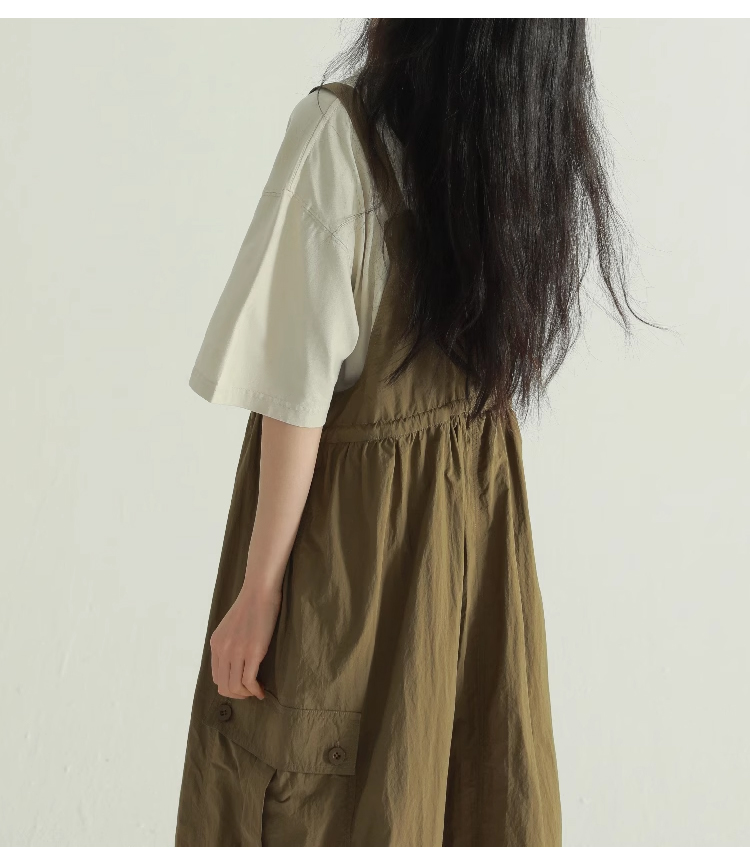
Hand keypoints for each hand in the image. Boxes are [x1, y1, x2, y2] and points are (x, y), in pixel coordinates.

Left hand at [209, 581, 281, 699]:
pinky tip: (262, 691)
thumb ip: (229, 643)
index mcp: (216, 644)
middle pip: (223, 686)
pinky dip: (256, 690)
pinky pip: (249, 682)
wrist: (260, 591)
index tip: (243, 685)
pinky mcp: (253, 652)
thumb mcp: (231, 626)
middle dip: (238, 694)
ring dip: (247, 694)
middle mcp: (222, 650)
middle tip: (251, 692)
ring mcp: (236, 652)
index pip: (216, 677)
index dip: (230, 686)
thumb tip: (236, 661)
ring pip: (235, 687)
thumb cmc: (251, 605)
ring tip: (257, 691)